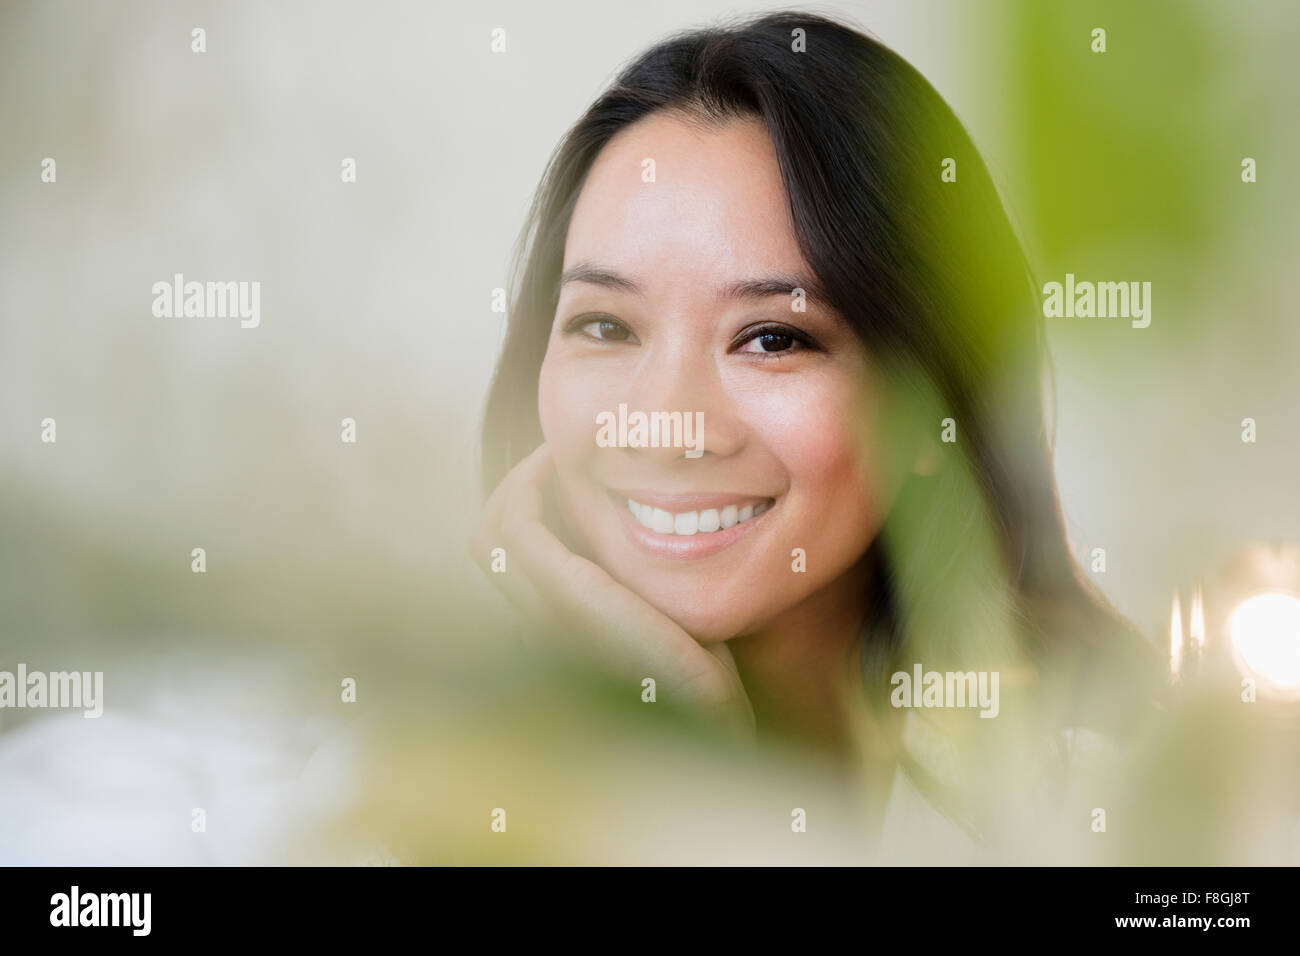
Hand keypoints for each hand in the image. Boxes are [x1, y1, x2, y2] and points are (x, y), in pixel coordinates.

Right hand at [470, 443, 755, 742]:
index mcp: (553, 634)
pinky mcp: (566, 597)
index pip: (507, 560)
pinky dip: (527, 485)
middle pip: (486, 543)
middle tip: (552, 458)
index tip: (560, 478)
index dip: (524, 512)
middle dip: (511, 492)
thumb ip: (635, 595)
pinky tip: (557, 462)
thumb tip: (653, 548)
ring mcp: (542, 613)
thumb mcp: (657, 628)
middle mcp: (535, 626)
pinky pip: (516, 526)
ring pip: (490, 532)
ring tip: (553, 455)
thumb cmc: (697, 683)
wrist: (707, 723)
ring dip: (516, 483)